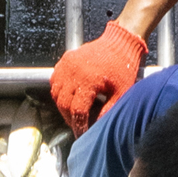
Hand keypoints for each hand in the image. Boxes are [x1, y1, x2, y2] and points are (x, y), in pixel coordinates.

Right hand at [48, 18, 147, 134]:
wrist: (120, 42)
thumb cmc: (123, 66)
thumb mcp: (121, 93)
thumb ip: (107, 112)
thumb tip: (96, 129)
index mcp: (89, 81)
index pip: (77, 111)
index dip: (79, 126)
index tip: (82, 134)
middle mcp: (74, 72)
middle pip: (64, 105)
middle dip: (70, 119)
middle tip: (78, 125)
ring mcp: (67, 65)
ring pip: (56, 95)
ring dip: (63, 107)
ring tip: (73, 113)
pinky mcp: (65, 60)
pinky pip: (54, 82)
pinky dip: (58, 93)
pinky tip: (67, 98)